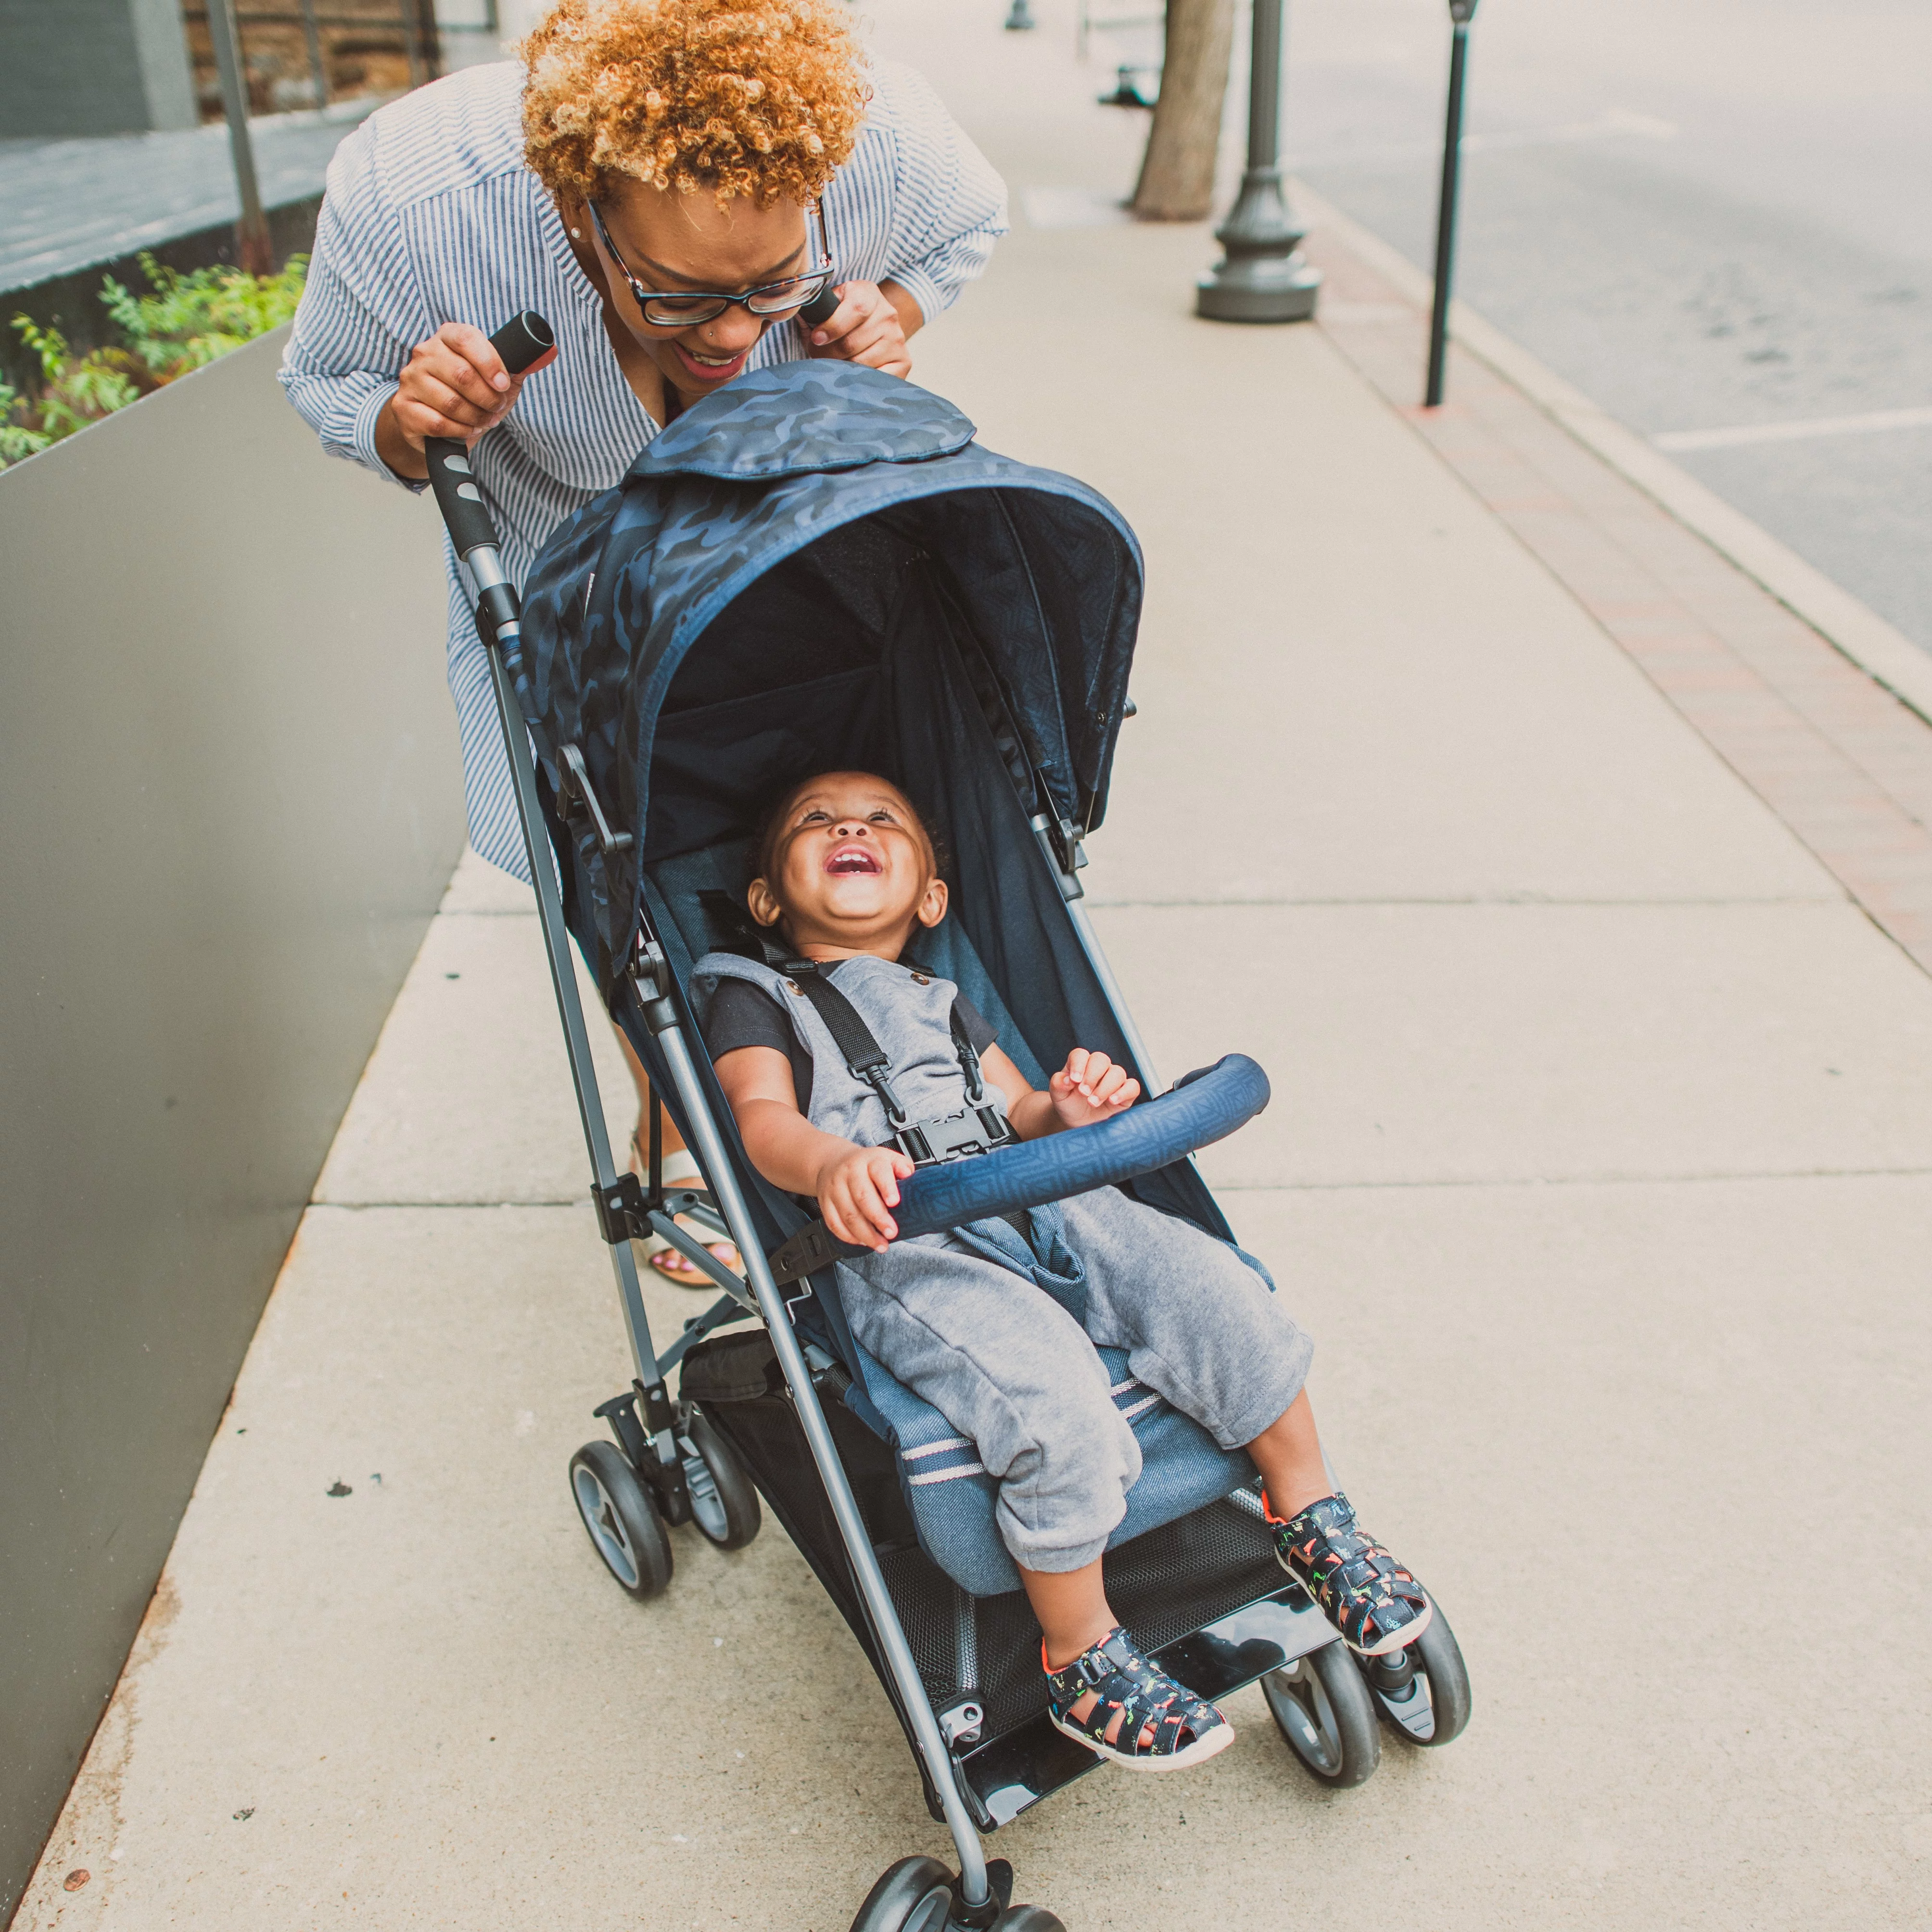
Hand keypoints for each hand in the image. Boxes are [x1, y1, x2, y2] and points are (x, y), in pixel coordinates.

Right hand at [386, 322, 556, 454]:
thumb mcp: (497, 379)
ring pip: (451, 402)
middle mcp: (424, 353)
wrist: (434, 426)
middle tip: (495, 408)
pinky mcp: (403, 408)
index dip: (490, 363)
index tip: (504, 384)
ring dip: (476, 417)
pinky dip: (459, 430)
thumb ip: (518, 365)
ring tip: (483, 421)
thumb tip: (546, 352)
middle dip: (487, 399)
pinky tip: (467, 429)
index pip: (468, 339)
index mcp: (448, 337)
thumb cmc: (471, 397)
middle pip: (462, 375)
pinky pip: (438, 423)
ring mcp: (411, 380)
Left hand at [803, 280, 912, 377]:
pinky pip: (878, 378)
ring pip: (862, 363)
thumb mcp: (831, 305)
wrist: (876, 326)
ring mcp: (898, 339)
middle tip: (817, 358)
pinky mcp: (904, 361)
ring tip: (833, 366)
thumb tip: (793, 311)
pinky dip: (860, 381)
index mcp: (868, 293)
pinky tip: (851, 376)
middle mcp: (888, 314)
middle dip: (829, 354)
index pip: (856, 309)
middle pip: (854, 342)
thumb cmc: (844, 318)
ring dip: (842, 369)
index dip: (833, 326)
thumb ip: (816, 310)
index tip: (816, 339)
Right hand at [815, 1143, 915, 1251]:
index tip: (895, 1202)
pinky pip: (834, 1224)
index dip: (887, 1187)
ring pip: (848, 1215)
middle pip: (862, 1197)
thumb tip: (908, 1175)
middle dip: (878, 1218)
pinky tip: (862, 1242)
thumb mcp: (886, 1157)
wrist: (833, 1162)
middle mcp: (849, 1173)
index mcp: (868, 1161)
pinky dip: (849, 1237)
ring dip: (866, 1234)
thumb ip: (901, 1165)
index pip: (878, 1172)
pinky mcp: (825, 1203)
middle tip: (891, 1233)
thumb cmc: (866, 1165)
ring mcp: (835, 1189)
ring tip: (881, 1245)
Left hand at [1048, 1049, 1139, 1130]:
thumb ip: (1057, 1084)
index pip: (1081, 1055)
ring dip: (1105, 1087)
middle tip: (1084, 1093)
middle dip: (1092, 1076)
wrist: (1080, 1124)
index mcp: (1080, 1064)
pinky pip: (1133, 1086)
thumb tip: (1067, 1079)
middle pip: (1101, 1059)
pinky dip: (1124, 1092)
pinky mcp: (1126, 1092)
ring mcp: (1114, 1079)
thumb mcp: (1058, 1097)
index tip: (1074, 1080)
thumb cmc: (1069, 1105)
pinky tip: (1112, 1101)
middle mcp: (1099, 1068)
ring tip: (1093, 1102)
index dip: (1078, 1065)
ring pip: (1117, 1072)